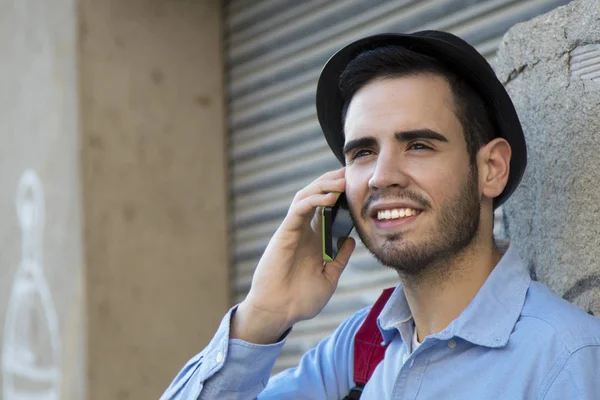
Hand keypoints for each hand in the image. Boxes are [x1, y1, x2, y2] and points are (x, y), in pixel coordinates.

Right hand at [231, 168, 355, 343]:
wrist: (279, 312)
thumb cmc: (300, 299)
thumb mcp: (329, 277)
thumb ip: (339, 259)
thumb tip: (351, 240)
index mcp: (314, 240)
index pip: (327, 209)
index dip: (341, 195)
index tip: (359, 186)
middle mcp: (304, 231)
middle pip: (317, 196)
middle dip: (333, 182)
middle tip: (352, 173)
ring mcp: (293, 230)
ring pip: (307, 196)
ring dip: (324, 185)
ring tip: (343, 179)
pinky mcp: (285, 233)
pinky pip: (299, 209)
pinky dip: (314, 199)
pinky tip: (330, 197)